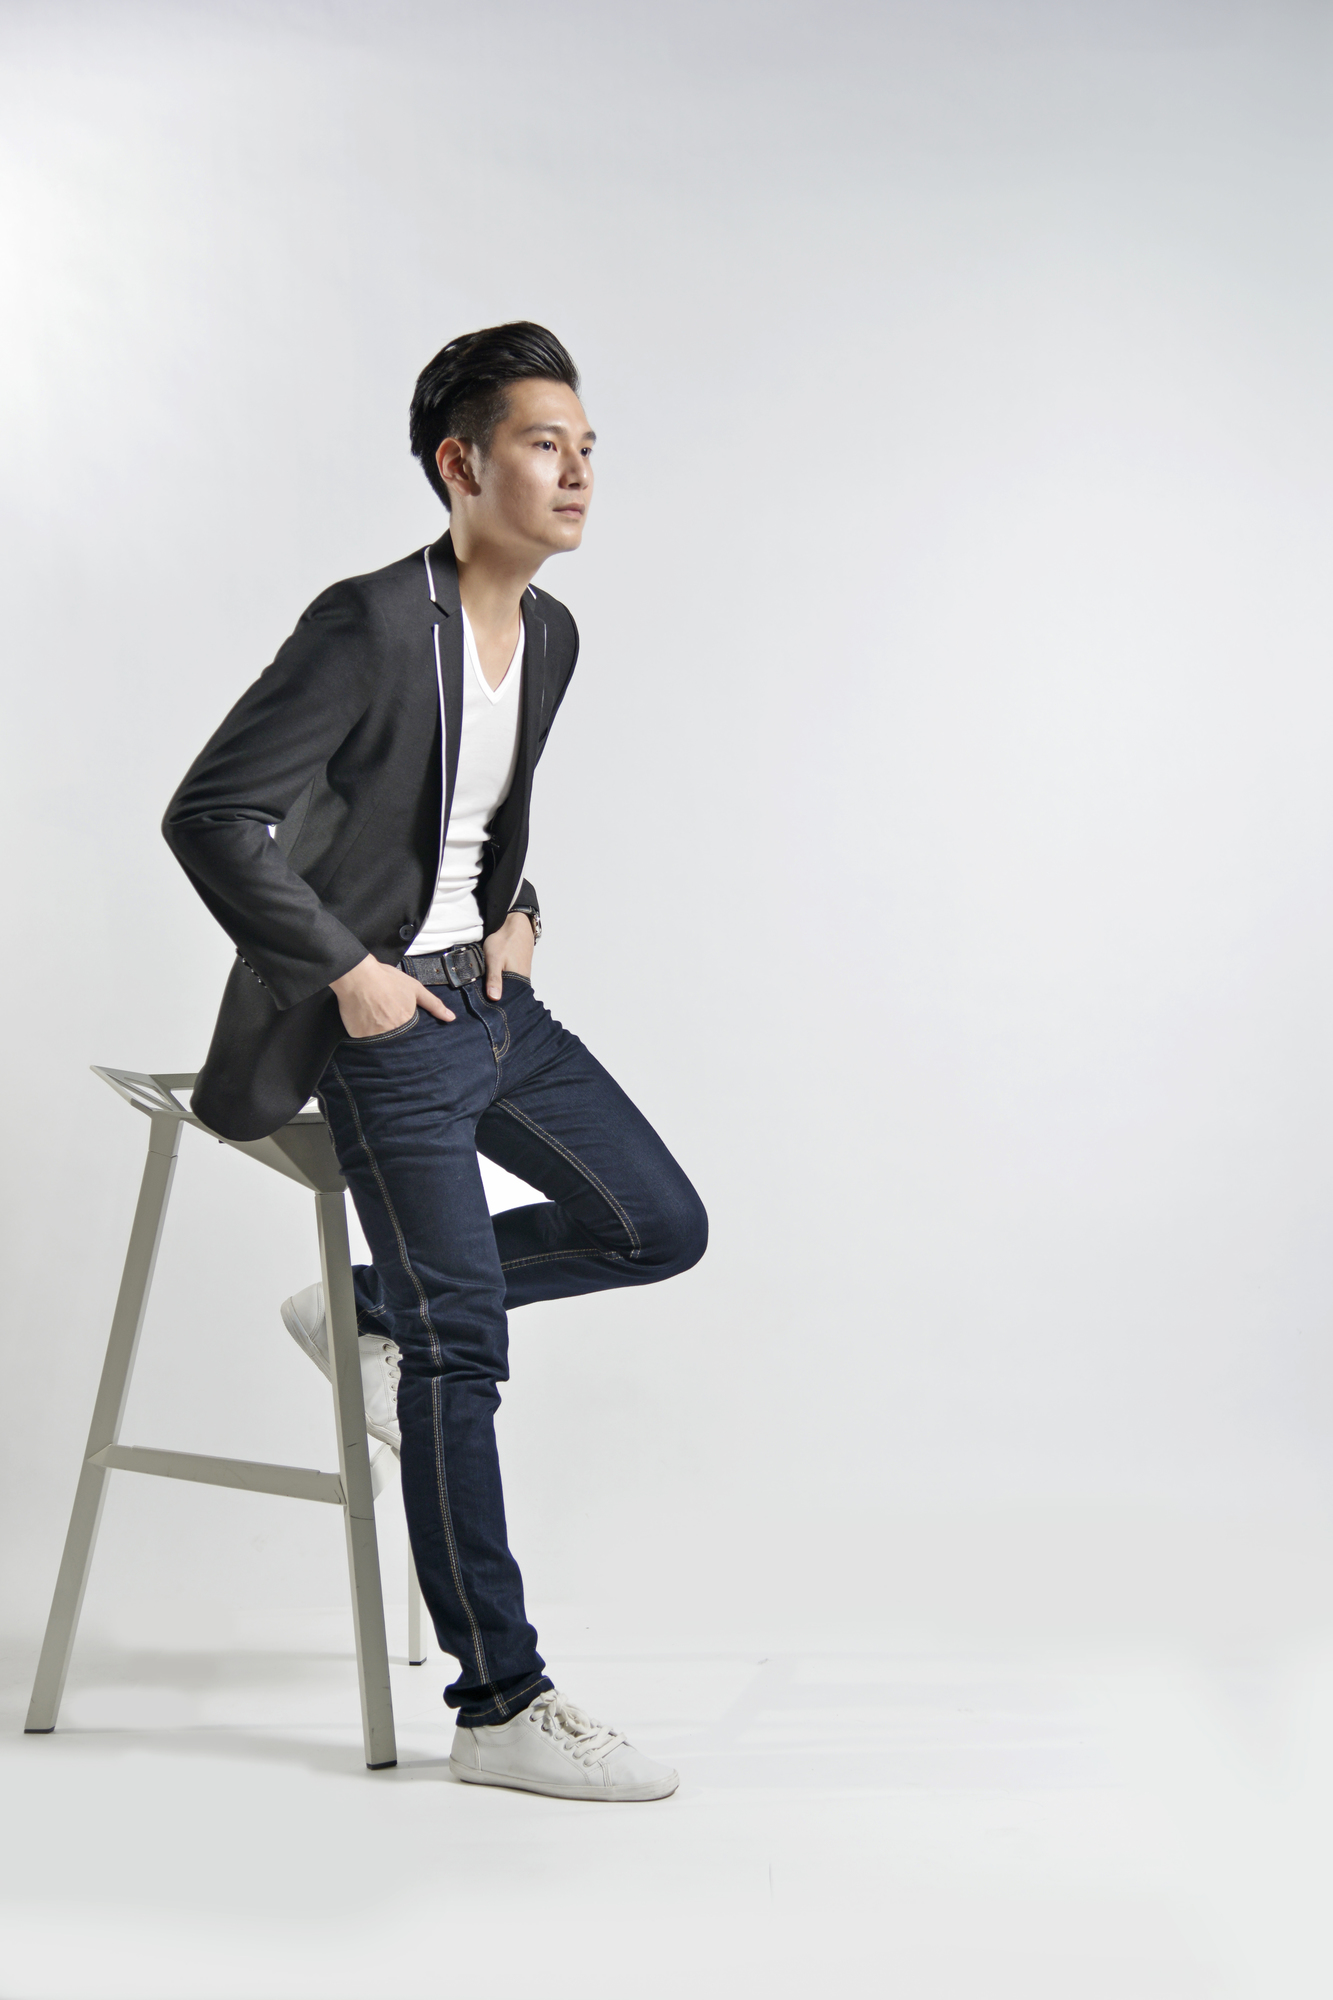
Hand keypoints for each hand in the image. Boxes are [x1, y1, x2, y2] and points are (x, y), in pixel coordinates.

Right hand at [330, 954, 455, 1036]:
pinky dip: (364, 1034)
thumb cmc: (387, 980)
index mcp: (406, 1023)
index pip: (411, 1038)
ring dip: (379, 1035)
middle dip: (393, 1034)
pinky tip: (363, 1020)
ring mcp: (373, 1036)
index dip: (407, 1032)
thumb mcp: (415, 988)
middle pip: (396, 1041)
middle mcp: (391, 1033)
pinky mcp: (358, 1036)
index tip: (401, 1024)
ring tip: (374, 1018)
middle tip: (385, 1018)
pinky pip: (363, 1041)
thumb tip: (451, 1018)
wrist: (357, 975)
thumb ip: (434, 1005)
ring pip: (380, 1042)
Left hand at [483, 911, 534, 998]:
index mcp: (519, 980)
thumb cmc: (505, 940)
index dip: (498, 1005)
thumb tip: (495, 998)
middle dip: (497, 998)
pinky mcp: (519, 967)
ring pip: (510, 986)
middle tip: (483, 1001)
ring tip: (487, 991)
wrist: (514, 923)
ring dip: (499, 988)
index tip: (486, 1009)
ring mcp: (522, 973)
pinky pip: (510, 979)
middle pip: (509, 994)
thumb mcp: (494, 959)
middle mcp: (523, 979)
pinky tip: (494, 979)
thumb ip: (494, 979)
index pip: (509, 1000)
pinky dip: (502, 980)